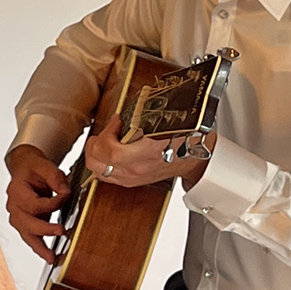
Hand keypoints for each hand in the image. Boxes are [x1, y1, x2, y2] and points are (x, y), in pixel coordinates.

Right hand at [6, 144, 70, 258]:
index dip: (50, 203)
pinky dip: (39, 248)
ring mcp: (17, 217)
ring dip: (39, 247)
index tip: (65, 197)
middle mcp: (14, 206)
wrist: (26, 169)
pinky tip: (49, 256)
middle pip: (26, 223)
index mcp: (16, 190)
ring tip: (52, 257)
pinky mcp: (25, 224)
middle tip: (60, 231)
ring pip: (26, 235)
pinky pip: (30, 238)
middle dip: (44, 229)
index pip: (33, 203)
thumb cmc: (34, 168)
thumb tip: (65, 192)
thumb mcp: (45, 166)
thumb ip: (55, 178)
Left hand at [84, 119, 215, 190]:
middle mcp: (138, 169)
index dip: (107, 133)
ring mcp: (134, 177)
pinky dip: (102, 165)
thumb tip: (130, 108)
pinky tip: (108, 153)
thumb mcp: (166, 121)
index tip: (116, 120)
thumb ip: (143, 116)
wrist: (196, 158)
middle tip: (100, 132)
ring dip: (95, 156)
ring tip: (100, 142)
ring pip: (100, 172)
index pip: (112, 151)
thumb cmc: (185, 138)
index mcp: (147, 154)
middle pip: (99, 164)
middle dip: (94, 146)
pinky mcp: (134, 181)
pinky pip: (108, 177)